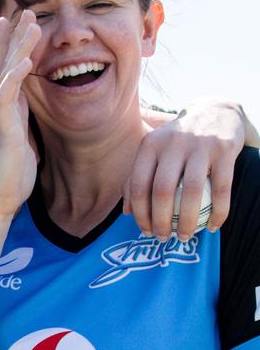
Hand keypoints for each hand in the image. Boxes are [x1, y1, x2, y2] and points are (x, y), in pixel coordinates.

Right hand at [0, 11, 38, 217]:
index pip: (10, 76)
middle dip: (15, 38)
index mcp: (6, 114)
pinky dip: (16, 76)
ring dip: (19, 47)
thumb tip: (32, 141)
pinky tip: (25, 59)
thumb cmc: (7, 182)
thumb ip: (25, 141)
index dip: (14, 52)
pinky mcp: (1, 128)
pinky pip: (6, 96)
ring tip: (32, 22)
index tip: (21, 30)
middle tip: (23, 11)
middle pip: (6, 66)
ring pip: (7, 74)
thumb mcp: (22, 154)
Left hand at [125, 97, 246, 239]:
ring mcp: (200, 146)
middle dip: (160, 220)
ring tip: (186, 236)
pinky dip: (218, 212)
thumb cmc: (178, 140)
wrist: (216, 111)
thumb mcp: (154, 150)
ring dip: (187, 220)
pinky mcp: (224, 151)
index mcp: (150, 145)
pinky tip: (213, 227)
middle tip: (163, 238)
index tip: (144, 231)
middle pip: (162, 190)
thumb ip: (137, 177)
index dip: (140, 212)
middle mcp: (172, 144)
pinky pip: (221, 189)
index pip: (139, 183)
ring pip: (190, 191)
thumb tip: (127, 212)